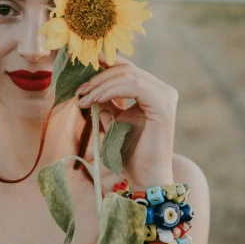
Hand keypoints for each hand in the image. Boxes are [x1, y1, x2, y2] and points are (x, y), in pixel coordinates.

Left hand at [74, 53, 177, 187]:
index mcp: (154, 92)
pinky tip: (96, 100)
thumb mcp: (114, 122)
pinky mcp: (163, 106)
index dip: (104, 65)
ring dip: (101, 85)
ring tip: (83, 98)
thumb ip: (107, 103)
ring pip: (128, 76)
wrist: (145, 178)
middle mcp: (163, 91)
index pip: (127, 69)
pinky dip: (112, 90)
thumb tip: (88, 87)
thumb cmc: (131, 153)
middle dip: (98, 77)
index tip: (80, 70)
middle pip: (126, 69)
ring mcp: (165, 97)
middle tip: (79, 90)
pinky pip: (134, 87)